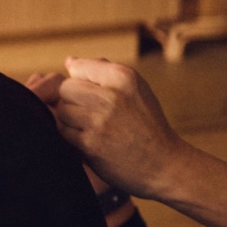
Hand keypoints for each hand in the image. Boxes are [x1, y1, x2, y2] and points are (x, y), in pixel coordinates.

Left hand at [25, 58, 192, 200]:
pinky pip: (64, 132)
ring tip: (93, 128)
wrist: (164, 164)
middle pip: (65, 88)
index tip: (96, 96)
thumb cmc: (146, 123)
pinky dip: (73, 137)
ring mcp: (100, 121)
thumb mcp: (135, 89)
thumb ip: (102, 71)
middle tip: (92, 114)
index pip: (77, 67)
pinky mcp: (90, 144)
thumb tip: (69, 61)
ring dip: (71, 120)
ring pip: (62, 110)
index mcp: (124, 77)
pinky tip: (91, 141)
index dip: (82, 82)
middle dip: (73, 101)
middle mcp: (112, 96)